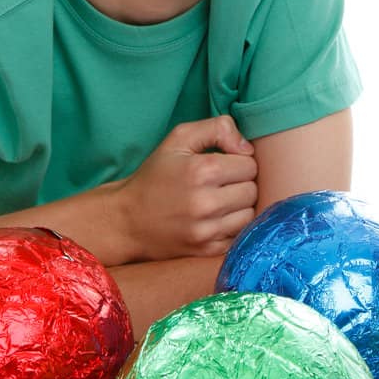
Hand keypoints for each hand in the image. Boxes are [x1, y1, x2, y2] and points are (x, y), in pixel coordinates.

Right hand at [112, 115, 258, 262]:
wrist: (126, 220)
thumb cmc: (155, 176)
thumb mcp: (178, 139)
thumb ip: (217, 128)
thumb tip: (248, 148)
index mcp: (202, 170)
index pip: (250, 164)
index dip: (237, 161)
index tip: (220, 165)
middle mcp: (206, 202)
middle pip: (252, 190)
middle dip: (240, 184)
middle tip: (220, 183)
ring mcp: (207, 230)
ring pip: (250, 214)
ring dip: (239, 207)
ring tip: (219, 201)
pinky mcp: (207, 250)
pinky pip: (240, 236)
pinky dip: (233, 227)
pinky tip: (216, 219)